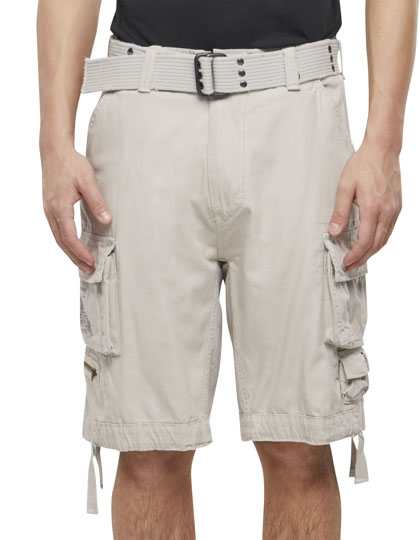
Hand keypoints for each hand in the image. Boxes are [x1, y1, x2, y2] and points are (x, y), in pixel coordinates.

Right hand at [42, 142, 111, 272]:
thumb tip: (107, 220)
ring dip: (70, 252)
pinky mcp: (50, 207)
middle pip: (62, 242)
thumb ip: (97, 202)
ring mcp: (48, 210)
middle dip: (75, 258)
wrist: (54, 150)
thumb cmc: (71, 163)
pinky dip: (65, 242)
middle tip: (89, 270)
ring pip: (58, 237)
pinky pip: (57, 230)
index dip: (80, 252)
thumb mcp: (88, 181)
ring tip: (83, 263)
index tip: (92, 262)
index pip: (69, 237)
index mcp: (59, 207)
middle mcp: (51, 211)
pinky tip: (74, 246)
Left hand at [328, 141, 401, 270]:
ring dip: (372, 252)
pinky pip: (389, 229)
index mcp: (373, 208)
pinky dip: (380, 240)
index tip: (345, 262)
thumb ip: (340, 212)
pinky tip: (371, 243)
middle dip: (363, 258)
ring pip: (385, 238)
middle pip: (376, 244)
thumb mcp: (345, 187)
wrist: (383, 149)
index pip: (365, 240)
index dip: (355, 255)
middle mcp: (387, 212)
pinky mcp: (397, 206)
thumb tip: (334, 232)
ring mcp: (395, 209)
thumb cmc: (362, 165)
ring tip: (359, 259)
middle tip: (350, 267)